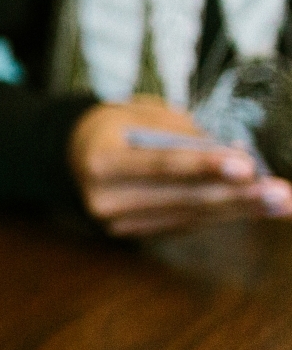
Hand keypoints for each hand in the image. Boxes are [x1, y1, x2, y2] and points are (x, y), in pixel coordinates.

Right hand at [70, 98, 290, 235]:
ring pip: (192, 216)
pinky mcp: (137, 233)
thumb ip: (185, 135)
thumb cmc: (118, 127)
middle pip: (183, 198)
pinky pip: (188, 224)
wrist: (77, 155)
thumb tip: (238, 158)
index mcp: (101, 162)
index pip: (161, 164)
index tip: (248, 166)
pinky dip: (224, 214)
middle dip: (238, 195)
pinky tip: (255, 206)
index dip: (206, 166)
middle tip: (280, 192)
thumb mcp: (144, 116)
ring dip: (242, 209)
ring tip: (281, 202)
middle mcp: (106, 199)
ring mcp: (120, 223)